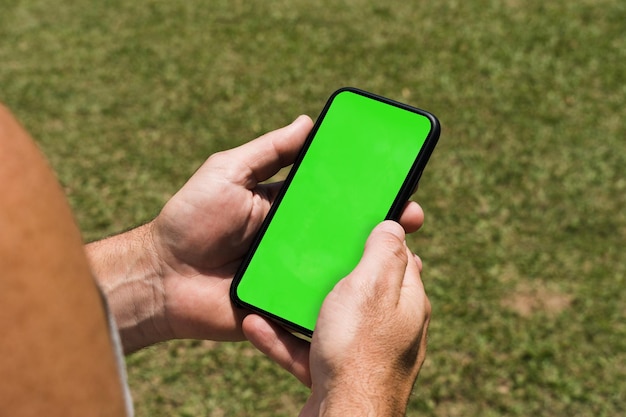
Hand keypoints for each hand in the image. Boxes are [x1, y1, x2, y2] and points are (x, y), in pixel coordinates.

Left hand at [89, 115, 424, 351]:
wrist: (162, 279)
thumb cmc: (189, 221)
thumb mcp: (227, 173)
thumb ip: (268, 151)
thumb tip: (308, 121)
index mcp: (287, 206)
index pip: (335, 194)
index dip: (364, 187)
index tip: (395, 179)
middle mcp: (296, 238)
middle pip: (346, 230)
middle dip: (381, 222)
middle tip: (411, 216)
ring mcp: (294, 272)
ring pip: (341, 266)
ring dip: (371, 260)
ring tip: (403, 254)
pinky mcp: (287, 305)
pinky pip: (322, 302)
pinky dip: (347, 298)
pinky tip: (375, 293)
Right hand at [243, 221, 430, 415]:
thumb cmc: (359, 352)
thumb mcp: (371, 287)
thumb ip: (384, 253)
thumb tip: (395, 225)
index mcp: (406, 300)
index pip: (399, 257)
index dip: (379, 236)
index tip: (356, 220)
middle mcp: (389, 326)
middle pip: (361, 287)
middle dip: (332, 270)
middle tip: (307, 252)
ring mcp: (363, 352)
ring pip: (328, 318)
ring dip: (298, 305)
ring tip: (271, 289)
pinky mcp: (337, 375)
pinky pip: (308, 349)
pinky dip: (283, 338)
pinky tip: (255, 325)